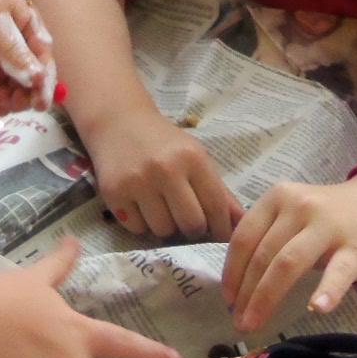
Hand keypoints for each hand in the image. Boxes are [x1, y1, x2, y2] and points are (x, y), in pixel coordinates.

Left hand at [0, 0, 56, 116]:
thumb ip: (13, 53)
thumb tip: (37, 79)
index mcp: (30, 28)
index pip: (45, 59)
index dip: (45, 81)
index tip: (41, 101)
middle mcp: (22, 50)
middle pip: (36, 80)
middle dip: (30, 95)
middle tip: (15, 102)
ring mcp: (3, 66)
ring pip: (19, 92)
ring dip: (13, 103)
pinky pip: (0, 97)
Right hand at [85, 109, 241, 241]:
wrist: (119, 122)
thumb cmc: (164, 143)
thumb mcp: (196, 157)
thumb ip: (219, 192)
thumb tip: (242, 223)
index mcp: (192, 158)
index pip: (216, 206)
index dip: (222, 227)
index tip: (219, 235)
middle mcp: (165, 169)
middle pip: (191, 224)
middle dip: (193, 229)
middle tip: (188, 222)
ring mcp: (137, 181)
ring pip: (163, 230)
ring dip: (166, 226)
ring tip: (161, 208)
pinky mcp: (114, 192)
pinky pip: (137, 228)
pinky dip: (141, 223)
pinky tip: (140, 205)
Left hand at [221, 172, 356, 334]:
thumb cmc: (335, 216)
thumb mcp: (296, 213)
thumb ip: (271, 235)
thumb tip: (240, 281)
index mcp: (278, 198)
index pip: (244, 237)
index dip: (231, 272)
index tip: (227, 300)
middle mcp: (298, 206)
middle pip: (262, 255)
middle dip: (246, 293)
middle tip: (239, 323)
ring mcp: (328, 226)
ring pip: (287, 263)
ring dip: (266, 298)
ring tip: (256, 325)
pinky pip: (339, 271)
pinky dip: (327, 290)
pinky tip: (317, 309)